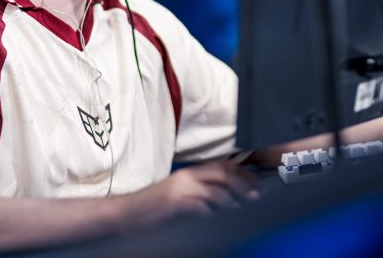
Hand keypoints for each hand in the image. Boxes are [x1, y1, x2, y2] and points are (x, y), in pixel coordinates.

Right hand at [120, 162, 259, 229]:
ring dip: (232, 199)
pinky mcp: (174, 205)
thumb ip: (200, 190)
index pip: (221, 166)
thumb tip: (227, 195)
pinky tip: (217, 216)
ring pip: (215, 190)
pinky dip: (212, 211)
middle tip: (255, 194)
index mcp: (188, 173)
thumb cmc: (154, 207)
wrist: (127, 214)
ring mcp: (180, 191)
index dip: (242, 173)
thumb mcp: (179, 193)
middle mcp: (186, 178)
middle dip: (243, 184)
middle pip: (222, 174)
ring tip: (241, 206)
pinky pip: (199, 206)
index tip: (254, 182)